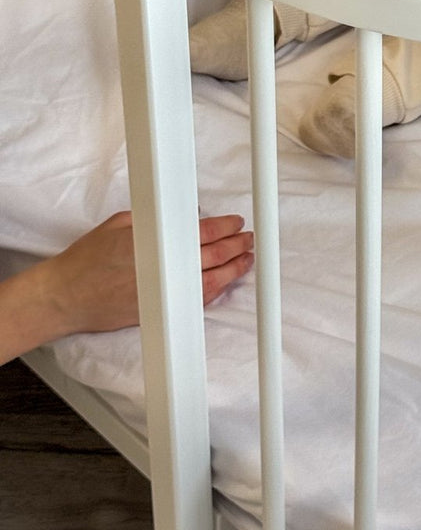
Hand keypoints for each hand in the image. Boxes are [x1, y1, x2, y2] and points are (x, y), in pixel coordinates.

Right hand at [0, 211, 254, 364]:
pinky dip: (215, 291)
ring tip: (245, 260)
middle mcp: (164, 269)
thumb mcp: (121, 224)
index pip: (203, 232)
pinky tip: (224, 283)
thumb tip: (182, 217)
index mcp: (155, 242)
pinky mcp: (160, 312)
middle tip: (247, 239)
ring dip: (233, 270)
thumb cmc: (87, 260)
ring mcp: (164, 293)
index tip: (236, 223)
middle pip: (214, 256)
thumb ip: (155, 219)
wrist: (65, 297)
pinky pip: (197, 302)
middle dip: (237, 246)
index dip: (226, 227)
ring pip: (212, 282)